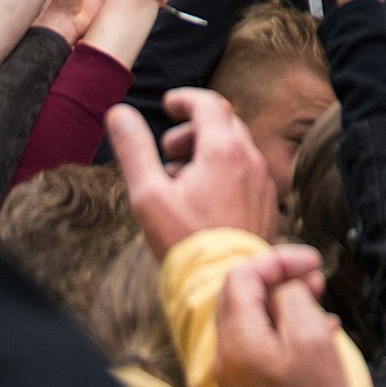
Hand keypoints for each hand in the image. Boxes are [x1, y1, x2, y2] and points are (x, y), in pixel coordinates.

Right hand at [107, 89, 278, 256]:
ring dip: (207, 151)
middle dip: (193, 128)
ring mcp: (262, 183)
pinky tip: (201, 199)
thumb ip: (134, 149)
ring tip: (179, 178)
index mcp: (223, 150)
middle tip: (168, 150)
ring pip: (236, 148)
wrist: (223, 287)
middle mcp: (250, 160)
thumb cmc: (184, 241)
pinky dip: (223, 171)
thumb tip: (119, 113)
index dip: (185, 99)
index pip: (209, 104)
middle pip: (223, 124)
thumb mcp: (148, 194)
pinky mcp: (267, 204)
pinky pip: (245, 172)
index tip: (168, 106)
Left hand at [214, 245, 354, 386]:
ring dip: (283, 303)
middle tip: (315, 276)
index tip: (312, 261)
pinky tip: (315, 331)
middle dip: (278, 279)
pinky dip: (282, 330)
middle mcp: (225, 359)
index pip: (242, 277)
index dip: (277, 260)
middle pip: (241, 297)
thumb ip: (290, 297)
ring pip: (251, 320)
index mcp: (236, 342)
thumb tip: (282, 283)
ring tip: (318, 298)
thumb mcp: (311, 337)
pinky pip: (258, 346)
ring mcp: (234, 378)